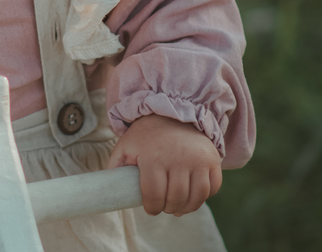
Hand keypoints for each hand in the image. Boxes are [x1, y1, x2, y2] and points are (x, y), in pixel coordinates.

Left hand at [106, 114, 221, 216]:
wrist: (172, 111)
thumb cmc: (146, 134)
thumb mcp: (126, 146)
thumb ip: (116, 167)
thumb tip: (109, 190)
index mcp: (153, 157)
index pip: (154, 195)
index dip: (151, 207)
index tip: (150, 209)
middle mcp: (178, 158)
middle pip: (175, 198)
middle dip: (168, 208)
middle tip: (164, 207)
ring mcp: (198, 159)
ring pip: (196, 197)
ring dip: (187, 207)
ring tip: (178, 207)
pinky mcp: (212, 159)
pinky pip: (213, 187)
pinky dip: (204, 196)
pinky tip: (193, 196)